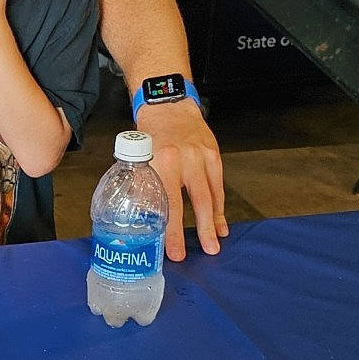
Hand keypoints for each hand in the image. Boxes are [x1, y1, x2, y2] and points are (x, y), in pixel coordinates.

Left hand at [136, 100, 228, 260]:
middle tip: (207, 252)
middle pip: (197, 202)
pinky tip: (220, 222)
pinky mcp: (214, 155)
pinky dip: (220, 206)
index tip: (175, 252)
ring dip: (215, 222)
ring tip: (216, 243)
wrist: (168, 107)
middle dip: (202, 230)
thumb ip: (140, 187)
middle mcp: (185, 160)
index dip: (173, 232)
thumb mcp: (138, 160)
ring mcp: (202, 157)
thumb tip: (139, 222)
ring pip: (212, 196)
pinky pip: (219, 186)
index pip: (169, 204)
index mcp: (162, 162)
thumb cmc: (149, 135)